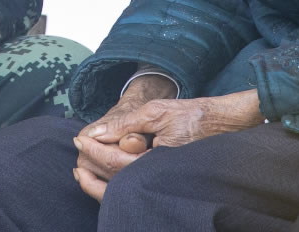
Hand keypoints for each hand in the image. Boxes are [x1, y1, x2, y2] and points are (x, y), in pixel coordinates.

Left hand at [72, 87, 261, 200]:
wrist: (222, 123)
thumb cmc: (191, 116)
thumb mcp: (156, 112)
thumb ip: (125, 124)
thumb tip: (97, 132)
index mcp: (155, 161)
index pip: (115, 161)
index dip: (94, 150)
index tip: (79, 138)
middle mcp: (157, 176)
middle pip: (115, 181)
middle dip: (91, 170)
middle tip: (76, 154)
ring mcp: (160, 180)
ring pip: (123, 188)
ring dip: (100, 180)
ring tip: (82, 169)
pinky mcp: (161, 179)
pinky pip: (134, 185)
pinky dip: (116, 182)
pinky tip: (105, 173)